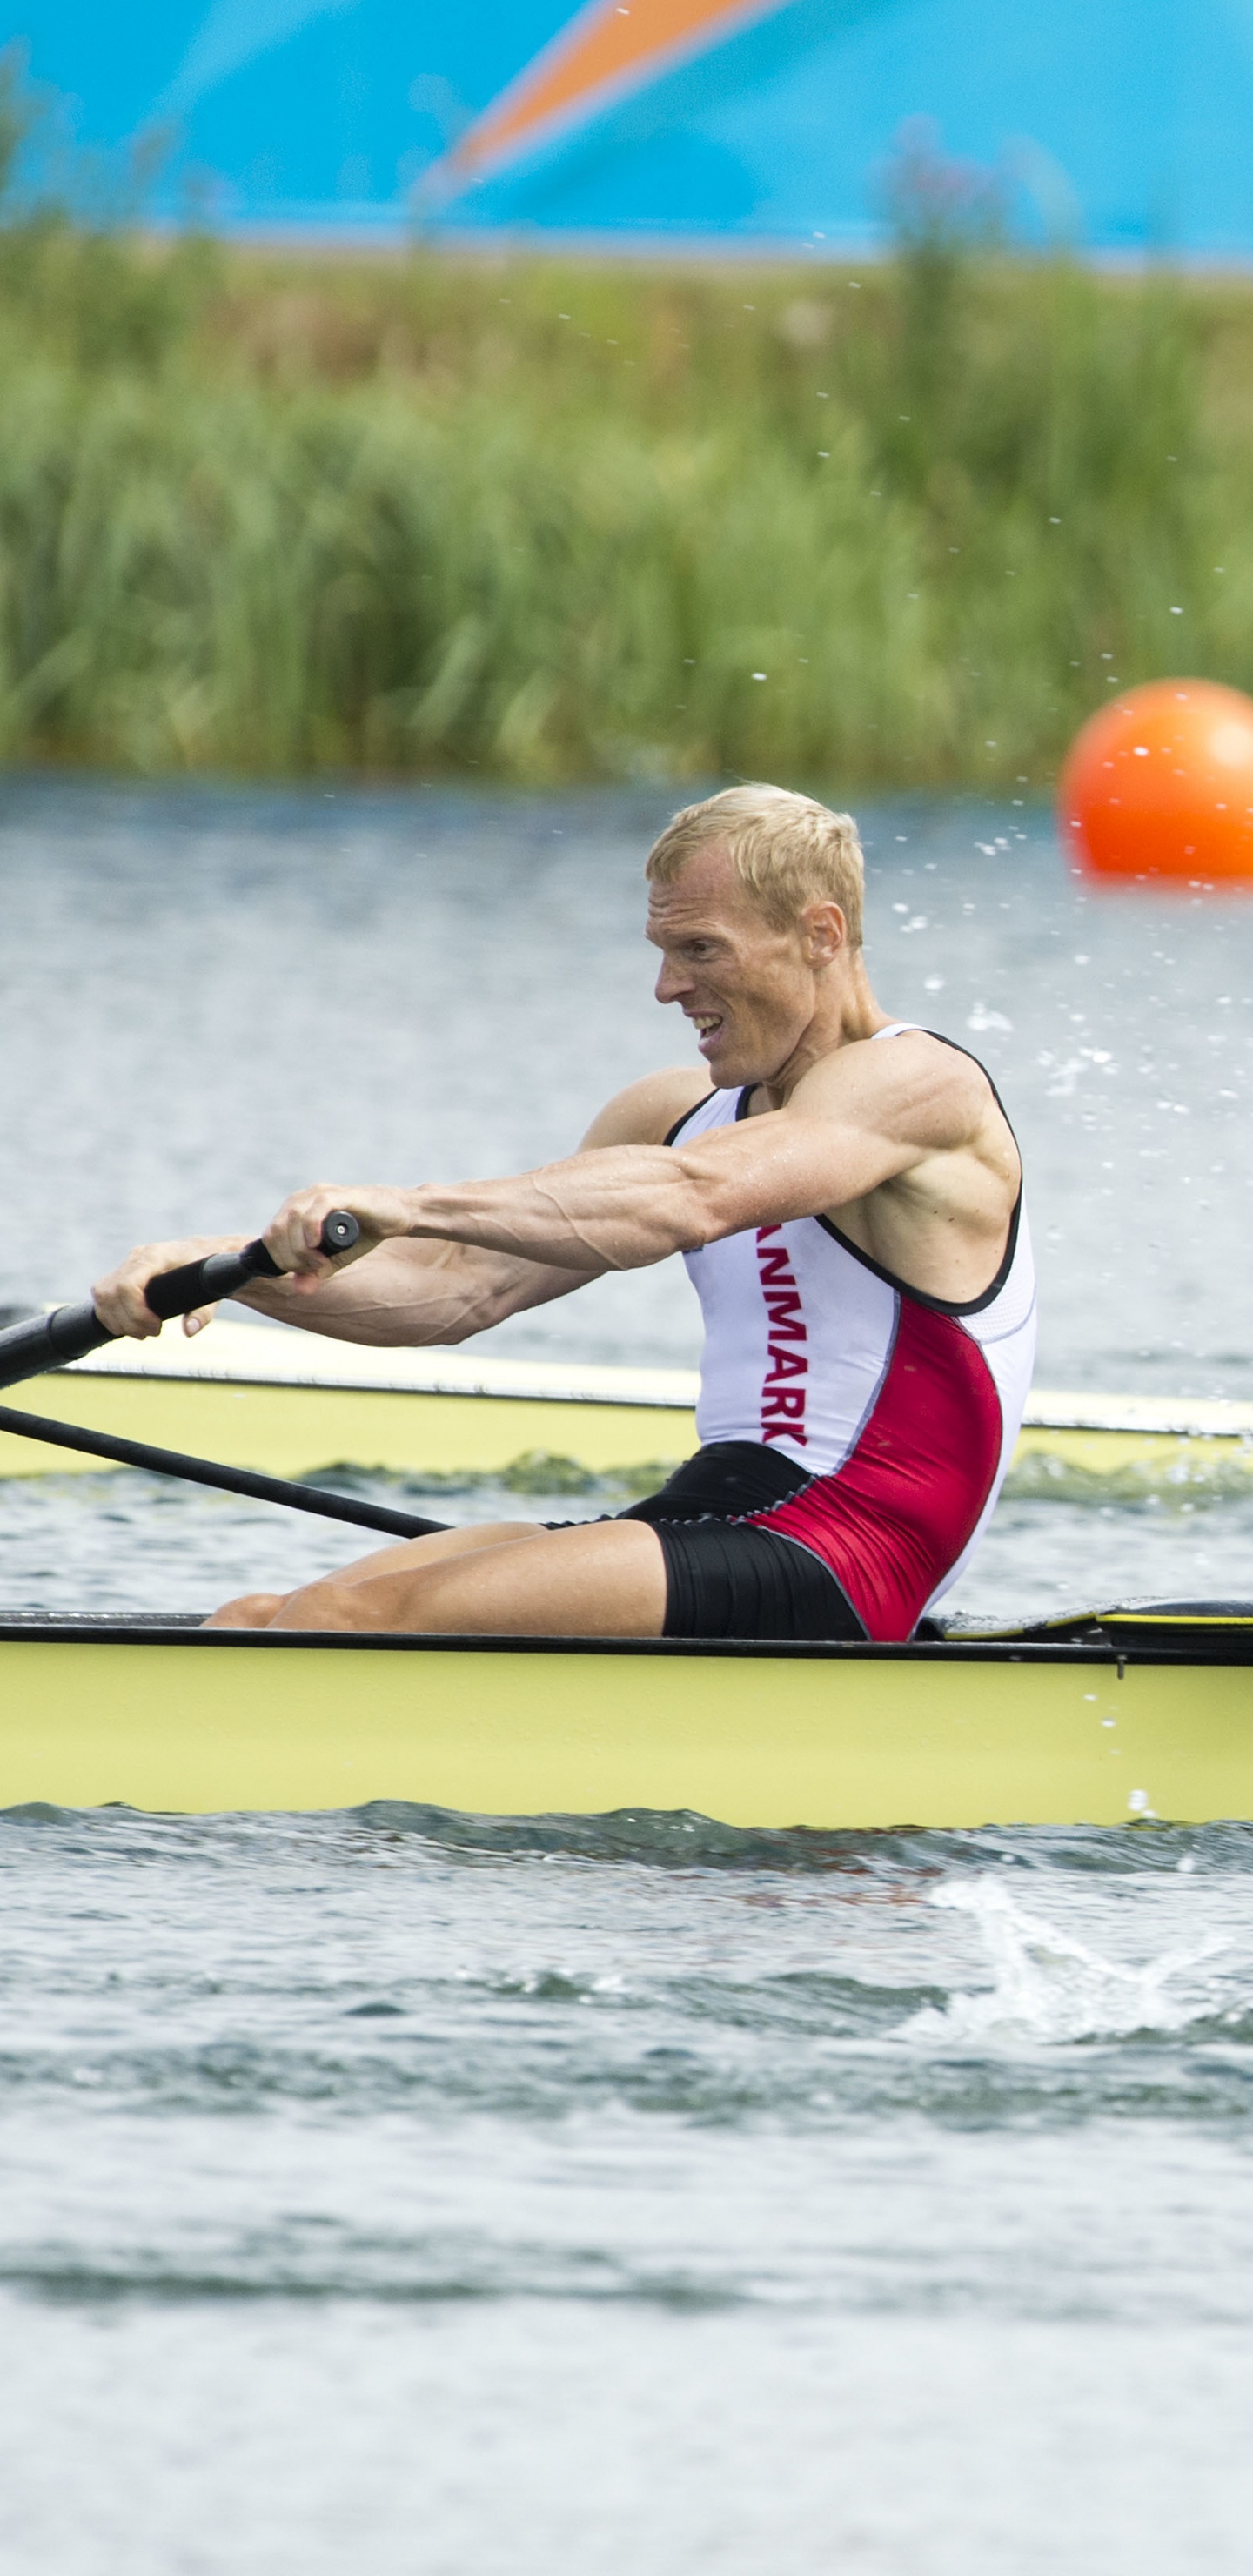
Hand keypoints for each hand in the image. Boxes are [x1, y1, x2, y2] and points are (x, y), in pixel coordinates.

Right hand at [92, 1235, 245, 1339]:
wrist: (206, 1253)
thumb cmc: (210, 1269)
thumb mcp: (212, 1289)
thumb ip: (202, 1312)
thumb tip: (189, 1330)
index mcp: (156, 1256)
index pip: (127, 1285)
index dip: (136, 1312)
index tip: (156, 1327)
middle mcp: (137, 1258)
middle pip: (110, 1294)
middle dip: (129, 1322)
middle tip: (153, 1333)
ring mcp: (127, 1264)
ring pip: (102, 1296)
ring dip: (118, 1321)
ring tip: (143, 1332)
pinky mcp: (123, 1273)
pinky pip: (103, 1296)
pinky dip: (111, 1316)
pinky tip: (130, 1326)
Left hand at [260, 1185, 416, 1292]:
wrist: (396, 1215)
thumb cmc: (363, 1233)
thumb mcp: (336, 1258)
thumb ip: (316, 1272)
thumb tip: (300, 1290)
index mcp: (295, 1211)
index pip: (270, 1236)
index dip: (282, 1259)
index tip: (304, 1271)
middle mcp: (302, 1199)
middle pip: (277, 1230)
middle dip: (291, 1257)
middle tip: (314, 1268)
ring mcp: (320, 1194)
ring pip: (292, 1219)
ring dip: (302, 1248)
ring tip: (321, 1261)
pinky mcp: (341, 1195)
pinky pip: (316, 1208)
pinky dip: (311, 1228)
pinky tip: (318, 1244)